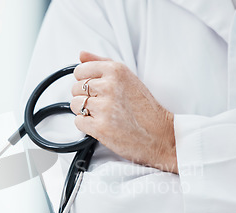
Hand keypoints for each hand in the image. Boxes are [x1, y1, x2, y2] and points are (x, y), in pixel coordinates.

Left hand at [70, 51, 177, 173]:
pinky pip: (78, 122)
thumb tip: (82, 54)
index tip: (93, 88)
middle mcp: (110, 87)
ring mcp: (104, 108)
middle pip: (76, 88)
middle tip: (102, 104)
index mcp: (116, 71)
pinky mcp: (100, 127)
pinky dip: (86, 125)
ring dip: (84, 111)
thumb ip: (102, 63)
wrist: (160, 135)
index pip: (80, 70)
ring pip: (75, 104)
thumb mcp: (128, 77)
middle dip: (85, 97)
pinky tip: (101, 124)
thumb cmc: (145, 109)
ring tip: (102, 114)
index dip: (83, 81)